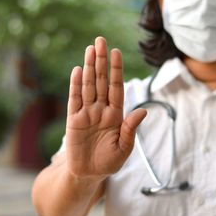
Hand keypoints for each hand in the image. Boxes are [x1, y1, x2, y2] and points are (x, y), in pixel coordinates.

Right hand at [65, 37, 146, 180]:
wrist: (88, 175)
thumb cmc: (108, 162)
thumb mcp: (124, 149)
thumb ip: (130, 129)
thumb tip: (143, 110)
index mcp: (116, 115)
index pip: (116, 87)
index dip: (116, 70)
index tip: (117, 52)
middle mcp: (101, 110)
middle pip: (101, 81)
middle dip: (101, 61)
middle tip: (100, 40)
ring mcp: (87, 113)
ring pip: (88, 86)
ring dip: (89, 67)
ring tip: (90, 49)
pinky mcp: (73, 120)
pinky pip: (74, 99)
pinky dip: (76, 85)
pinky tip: (78, 70)